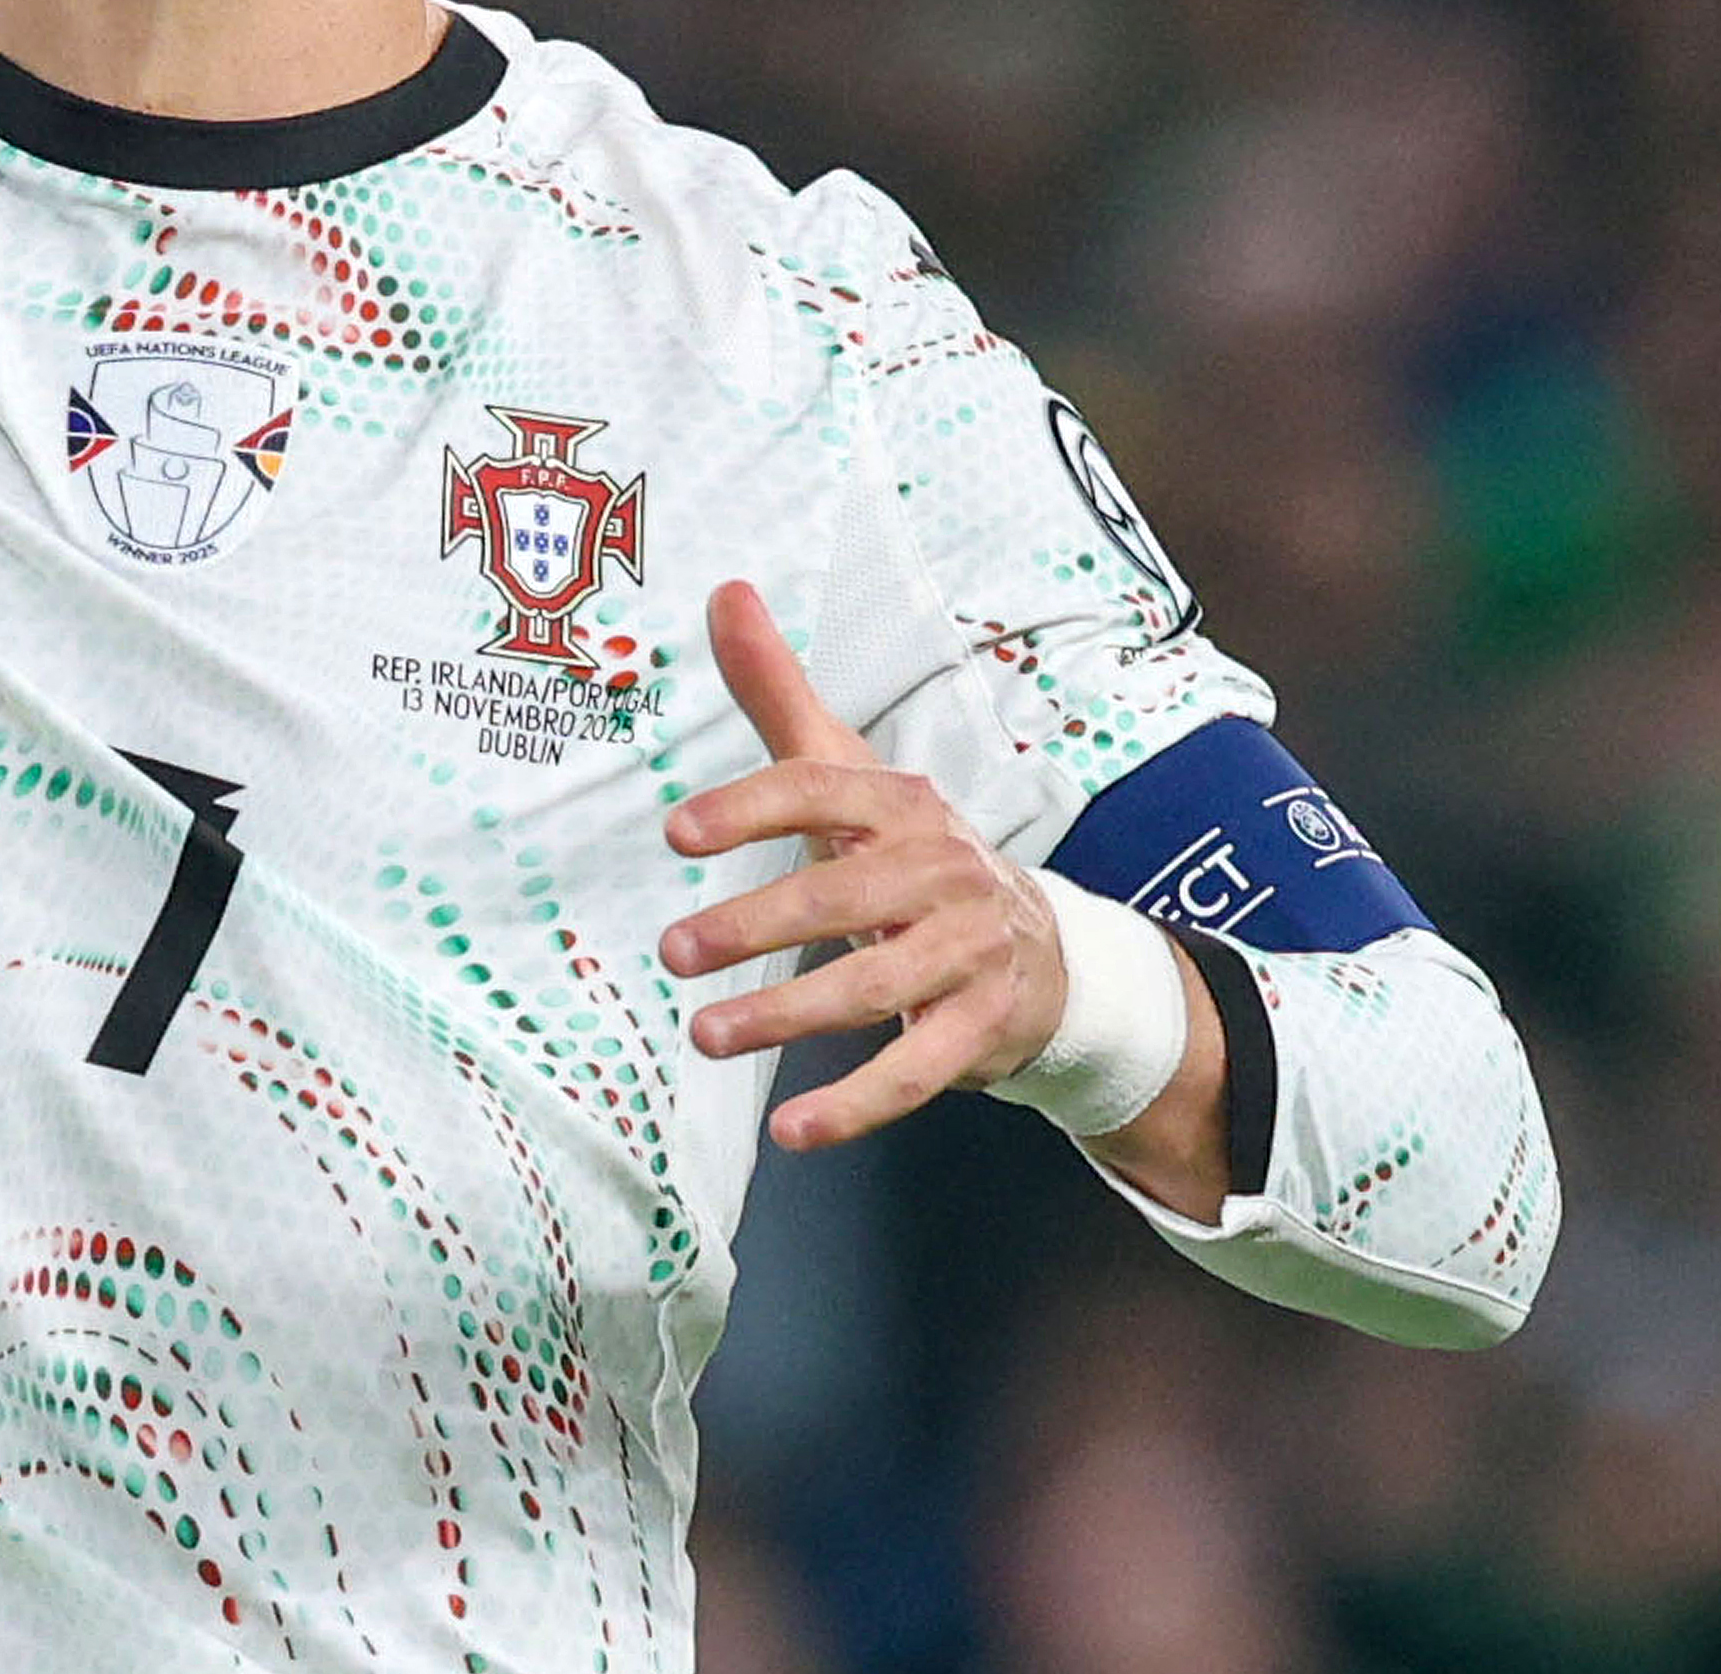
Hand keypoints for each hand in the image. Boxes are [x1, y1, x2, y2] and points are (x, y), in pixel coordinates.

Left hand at [656, 577, 1073, 1152]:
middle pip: (844, 896)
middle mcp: (943, 871)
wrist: (1047, 951)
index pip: (823, 790)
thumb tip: (724, 590)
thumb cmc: (911, 854)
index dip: (751, 808)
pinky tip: (791, 1132)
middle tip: (672, 950)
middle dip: (756, 924)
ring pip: (876, 989)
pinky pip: (916, 1072)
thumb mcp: (850, 773)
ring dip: (788, 1017)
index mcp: (901, 803)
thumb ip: (779, 692)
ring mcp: (970, 953)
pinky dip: (856, 1106)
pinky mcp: (983, 1028)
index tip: (676, 831)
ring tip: (705, 1035)